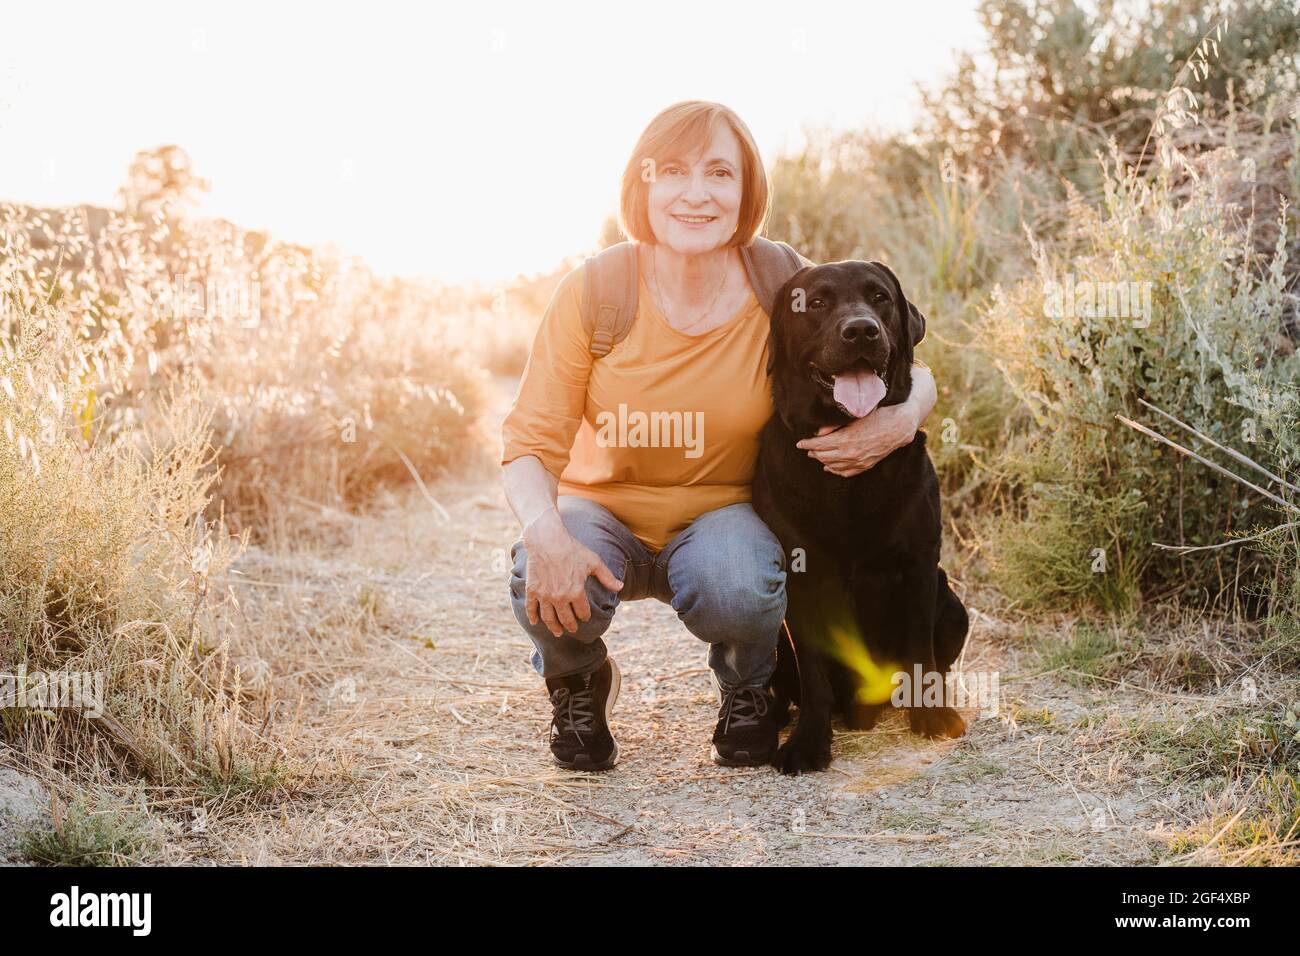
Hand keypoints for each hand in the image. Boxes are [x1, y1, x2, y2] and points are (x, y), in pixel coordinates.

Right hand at [522, 508, 623, 637]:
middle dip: (570, 626)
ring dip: (554, 627)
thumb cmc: (572, 548)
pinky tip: (535, 622)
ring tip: (557, 632)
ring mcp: (545, 595)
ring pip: (549, 618)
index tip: (585, 617)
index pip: (582, 612)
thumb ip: (607, 577)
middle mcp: (560, 597)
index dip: (585, 616)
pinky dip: (533, 617)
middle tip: (572, 629)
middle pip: (566, 619)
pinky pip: (531, 608)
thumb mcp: (593, 561)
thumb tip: (620, 587)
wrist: (546, 539)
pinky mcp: (532, 590)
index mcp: (576, 592)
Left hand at [796, 365, 936, 476]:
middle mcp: (849, 453)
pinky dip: (835, 471)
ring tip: (816, 456)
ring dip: (822, 461)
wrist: (898, 427)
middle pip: (823, 456)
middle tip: (807, 449)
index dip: (807, 444)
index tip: (800, 443)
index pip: (818, 445)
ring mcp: (857, 462)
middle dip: (813, 452)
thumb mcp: (853, 417)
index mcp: (844, 440)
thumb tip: (818, 432)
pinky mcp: (865, 465)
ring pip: (833, 466)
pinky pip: (846, 472)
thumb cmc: (876, 416)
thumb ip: (834, 425)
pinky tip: (830, 468)